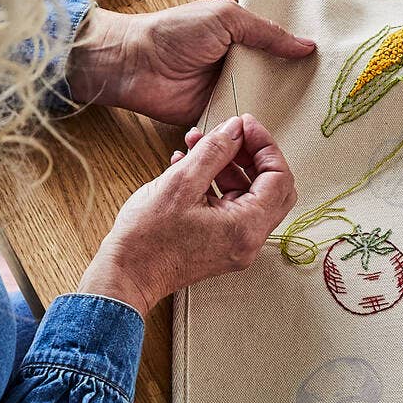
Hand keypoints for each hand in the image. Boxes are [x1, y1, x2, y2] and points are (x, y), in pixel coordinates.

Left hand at [66, 0, 314, 124]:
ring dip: (277, 113)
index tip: (329, 73)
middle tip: (327, 105)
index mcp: (241, 40)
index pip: (278, 51)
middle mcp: (237, 68)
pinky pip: (238, 128)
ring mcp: (226, 95)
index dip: (299, 60)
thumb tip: (307, 46)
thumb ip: (266, 33)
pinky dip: (252, 133)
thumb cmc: (175, 32)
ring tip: (312, 126)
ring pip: (260, 106)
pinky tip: (277, 140)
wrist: (134, 63)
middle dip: (295, 92)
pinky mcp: (213, 118)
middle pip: (274, 82)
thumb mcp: (226, 19)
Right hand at [78, 114, 295, 315]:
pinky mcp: (221, 243)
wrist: (124, 277)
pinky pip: (230, 206)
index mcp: (247, 227)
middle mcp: (250, 239)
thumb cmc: (146, 239)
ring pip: (248, 194)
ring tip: (196, 143)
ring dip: (226, 165)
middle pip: (271, 186)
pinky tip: (189, 164)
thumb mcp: (180, 183)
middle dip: (250, 154)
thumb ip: (215, 151)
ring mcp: (237, 244)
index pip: (279, 177)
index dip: (264, 145)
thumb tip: (237, 128)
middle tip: (229, 134)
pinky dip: (215, 183)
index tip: (245, 124)